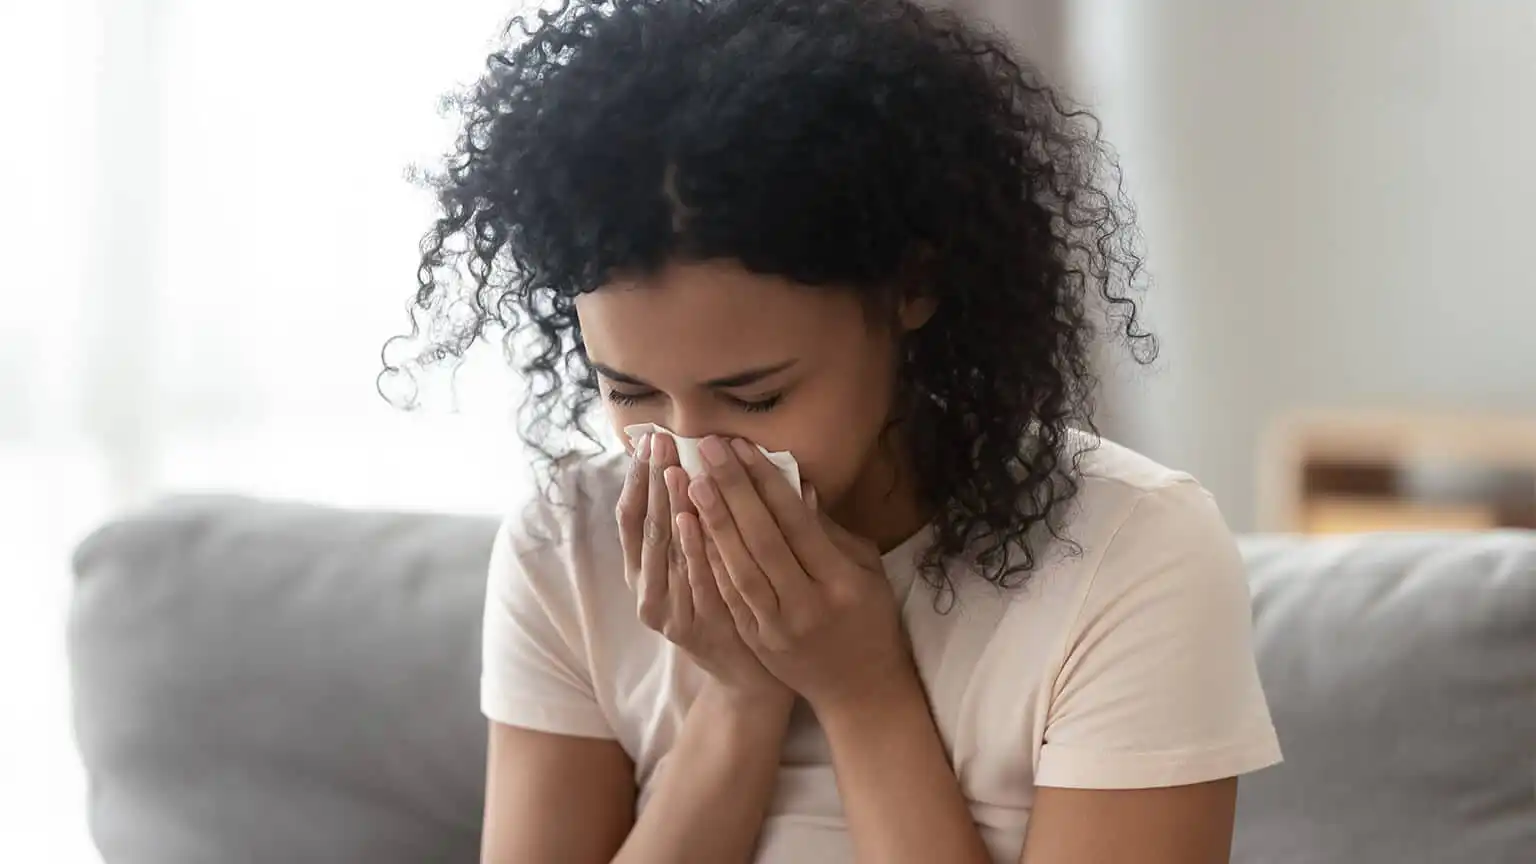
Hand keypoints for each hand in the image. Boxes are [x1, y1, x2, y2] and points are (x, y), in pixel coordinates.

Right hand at [618, 431, 793, 708]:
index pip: (631, 514)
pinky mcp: (688, 628)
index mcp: (644, 569)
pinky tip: (691, 519)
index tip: (648, 438)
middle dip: (652, 480)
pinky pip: (689, 580)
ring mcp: (665, 610)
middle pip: (643, 525)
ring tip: (674, 469)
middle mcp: (646, 589)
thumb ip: (708, 519)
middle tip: (659, 441)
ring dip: (667, 507)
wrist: (749, 675)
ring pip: (663, 551)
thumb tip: (724, 459)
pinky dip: (689, 549)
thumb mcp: (711, 561)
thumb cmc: (733, 606)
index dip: (637, 476)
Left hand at [687, 437, 919, 716]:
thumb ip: (830, 532)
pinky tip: (691, 532)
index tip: (743, 448)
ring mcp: (778, 628)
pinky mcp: (757, 640)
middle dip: (733, 491)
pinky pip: (728, 596)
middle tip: (708, 451)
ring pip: (739, 569)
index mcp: (842, 582)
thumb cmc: (870, 619)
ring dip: (712, 523)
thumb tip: (796, 488)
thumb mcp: (866, 571)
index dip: (767, 484)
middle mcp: (807, 605)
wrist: (860, 691)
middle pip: (763, 541)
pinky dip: (709, 561)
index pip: (797, 524)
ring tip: (690, 483)